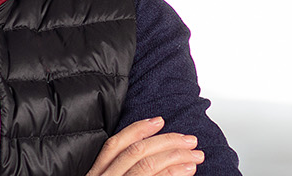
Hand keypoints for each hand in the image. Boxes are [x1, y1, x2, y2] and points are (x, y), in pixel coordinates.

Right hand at [86, 117, 204, 175]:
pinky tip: (188, 170)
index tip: (159, 120)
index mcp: (95, 175)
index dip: (137, 129)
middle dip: (167, 142)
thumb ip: (120, 170)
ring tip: (195, 155)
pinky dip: (174, 174)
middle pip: (136, 152)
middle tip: (190, 140)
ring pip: (147, 166)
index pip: (114, 145)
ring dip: (176, 157)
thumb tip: (151, 152)